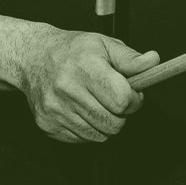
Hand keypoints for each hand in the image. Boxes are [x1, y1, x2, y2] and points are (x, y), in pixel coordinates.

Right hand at [18, 29, 159, 143]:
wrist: (32, 57)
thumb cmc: (72, 50)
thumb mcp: (104, 45)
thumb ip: (130, 58)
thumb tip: (153, 62)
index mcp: (85, 66)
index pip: (122, 99)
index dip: (134, 100)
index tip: (131, 93)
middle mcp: (67, 88)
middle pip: (113, 123)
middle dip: (121, 114)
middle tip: (113, 99)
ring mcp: (56, 109)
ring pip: (100, 136)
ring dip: (105, 123)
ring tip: (96, 102)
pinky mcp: (48, 124)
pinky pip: (82, 139)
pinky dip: (87, 128)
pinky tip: (80, 109)